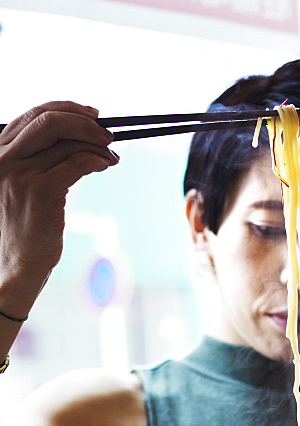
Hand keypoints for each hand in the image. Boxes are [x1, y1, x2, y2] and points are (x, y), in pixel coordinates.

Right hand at [0, 101, 118, 293]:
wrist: (18, 263)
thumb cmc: (27, 227)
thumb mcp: (25, 185)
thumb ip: (39, 159)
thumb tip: (80, 137)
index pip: (33, 115)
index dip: (66, 109)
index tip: (91, 115)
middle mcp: (4, 158)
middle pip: (48, 119)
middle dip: (84, 120)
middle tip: (107, 133)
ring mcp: (20, 174)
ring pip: (66, 141)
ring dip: (96, 144)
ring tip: (111, 155)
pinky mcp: (40, 191)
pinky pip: (76, 163)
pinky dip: (96, 159)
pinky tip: (105, 164)